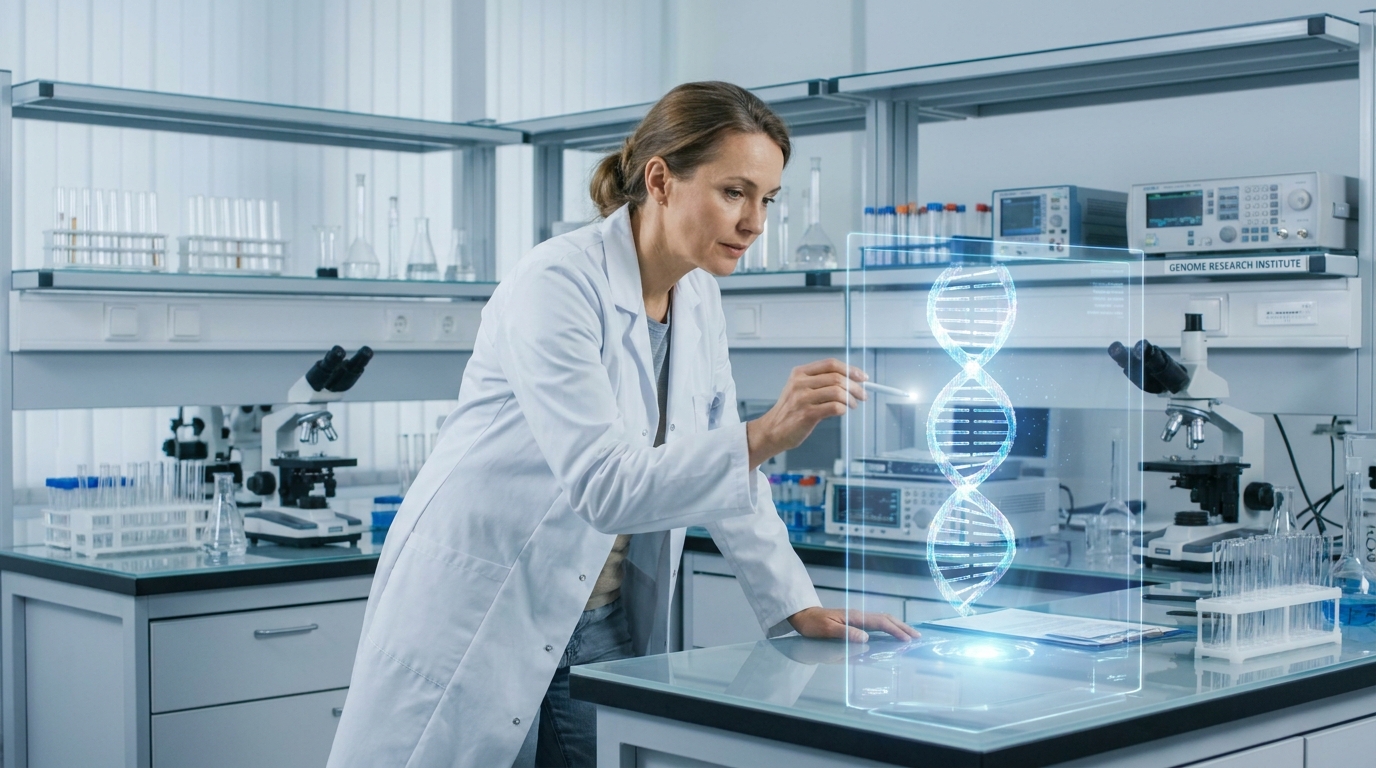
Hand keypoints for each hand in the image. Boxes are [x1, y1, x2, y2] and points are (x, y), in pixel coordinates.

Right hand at [747, 359, 866, 469]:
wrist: (773, 431)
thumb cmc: (790, 411)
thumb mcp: (799, 389)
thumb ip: (819, 382)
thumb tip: (850, 381)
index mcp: (799, 373)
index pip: (830, 364)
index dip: (850, 369)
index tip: (862, 377)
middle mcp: (800, 383)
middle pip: (837, 378)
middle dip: (855, 386)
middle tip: (863, 394)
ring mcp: (802, 398)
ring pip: (837, 392)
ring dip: (851, 399)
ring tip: (853, 405)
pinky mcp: (807, 414)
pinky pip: (834, 407)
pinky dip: (843, 409)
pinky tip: (843, 411)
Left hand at [786, 606, 920, 642]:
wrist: (802, 615)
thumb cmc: (813, 624)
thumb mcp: (827, 630)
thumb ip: (846, 634)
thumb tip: (867, 638)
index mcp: (855, 617)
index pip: (880, 623)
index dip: (895, 631)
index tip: (908, 640)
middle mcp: (859, 615)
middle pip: (885, 619)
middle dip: (902, 627)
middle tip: (917, 637)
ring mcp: (857, 617)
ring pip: (882, 620)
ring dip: (897, 626)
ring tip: (909, 635)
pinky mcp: (854, 621)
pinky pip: (875, 623)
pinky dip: (888, 627)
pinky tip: (891, 633)